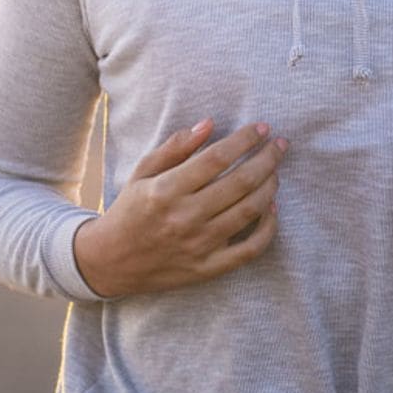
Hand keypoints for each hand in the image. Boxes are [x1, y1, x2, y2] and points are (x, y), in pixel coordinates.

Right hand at [74, 119, 284, 297]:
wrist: (111, 262)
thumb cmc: (129, 211)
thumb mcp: (142, 172)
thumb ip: (175, 147)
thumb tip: (209, 124)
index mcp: (166, 190)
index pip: (216, 158)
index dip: (244, 140)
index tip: (262, 128)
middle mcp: (185, 217)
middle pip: (240, 182)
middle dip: (267, 158)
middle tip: (280, 144)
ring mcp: (199, 245)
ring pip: (249, 211)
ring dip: (269, 186)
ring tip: (275, 171)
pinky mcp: (208, 268)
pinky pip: (250, 250)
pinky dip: (268, 228)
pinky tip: (271, 209)